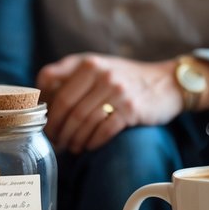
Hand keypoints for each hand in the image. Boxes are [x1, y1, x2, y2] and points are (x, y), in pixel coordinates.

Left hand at [36, 53, 183, 153]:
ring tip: (72, 147)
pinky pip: (103, 130)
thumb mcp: (98, 66)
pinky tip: (88, 147)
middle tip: (56, 141)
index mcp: (88, 62)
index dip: (44, 104)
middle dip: (57, 128)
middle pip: (66, 106)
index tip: (43, 120)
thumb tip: (42, 98)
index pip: (51, 81)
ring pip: (83, 121)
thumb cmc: (125, 78)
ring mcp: (117, 91)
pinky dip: (92, 142)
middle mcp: (101, 73)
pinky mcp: (131, 110)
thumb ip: (71, 74)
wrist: (166, 83)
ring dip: (73, 139)